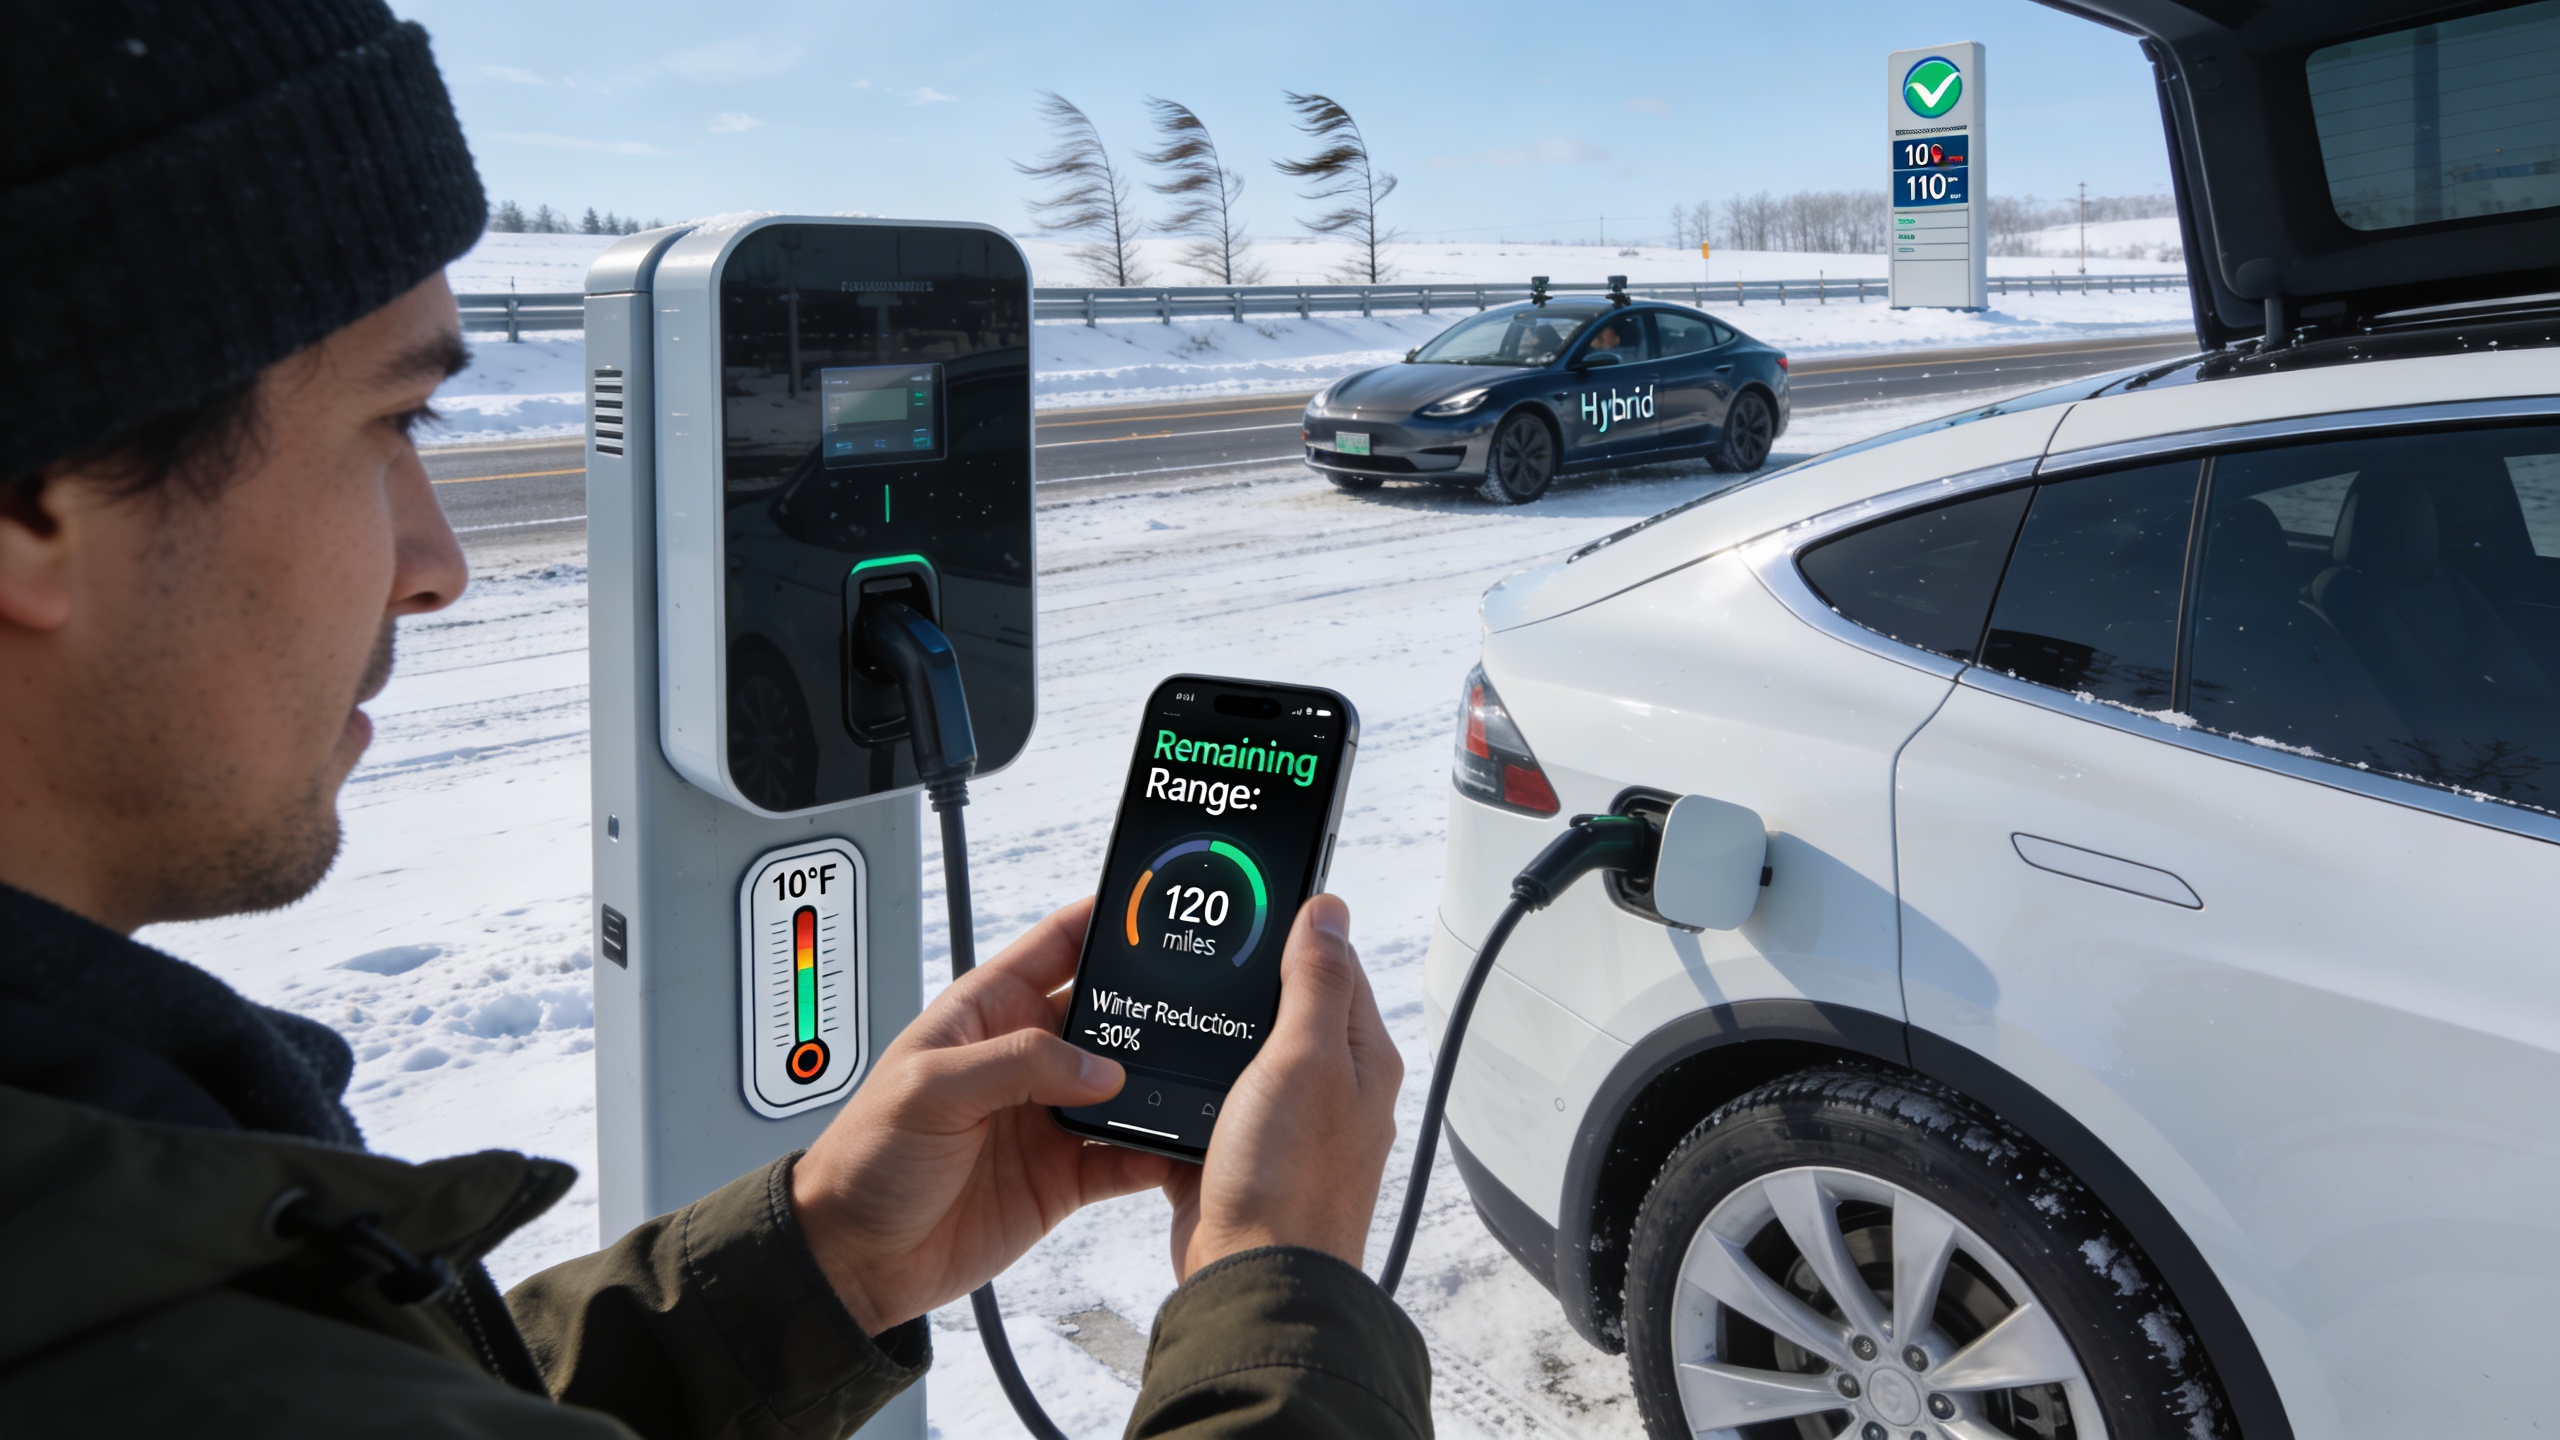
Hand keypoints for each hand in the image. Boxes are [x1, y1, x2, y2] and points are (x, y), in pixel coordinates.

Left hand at [790, 897, 1173, 1334]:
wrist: (855, 1258)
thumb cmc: (866, 1159)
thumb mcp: (931, 1089)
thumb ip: (1017, 1064)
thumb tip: (1099, 1066)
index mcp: (987, 1013)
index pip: (1058, 945)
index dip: (1104, 921)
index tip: (1153, 911)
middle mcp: (1024, 1058)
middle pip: (1106, 1014)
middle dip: (1150, 1006)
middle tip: (1198, 1005)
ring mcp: (1047, 1116)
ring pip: (1125, 1085)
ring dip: (1157, 1083)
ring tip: (1196, 1079)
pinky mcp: (1062, 1174)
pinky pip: (1124, 1154)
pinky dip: (1155, 1150)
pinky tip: (1177, 1145)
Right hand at [1162, 894, 1401, 1279]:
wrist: (1253, 1278)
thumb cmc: (1291, 1183)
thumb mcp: (1305, 1057)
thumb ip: (1315, 981)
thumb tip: (1327, 909)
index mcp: (1361, 1057)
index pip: (1334, 966)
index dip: (1294, 932)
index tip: (1251, 904)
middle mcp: (1331, 1088)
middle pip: (1284, 1006)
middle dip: (1245, 982)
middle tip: (1204, 950)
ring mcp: (1284, 1123)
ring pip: (1243, 1053)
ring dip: (1212, 1035)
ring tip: (1178, 1005)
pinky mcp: (1240, 1153)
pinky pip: (1212, 1102)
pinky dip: (1188, 1086)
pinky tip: (1164, 1071)